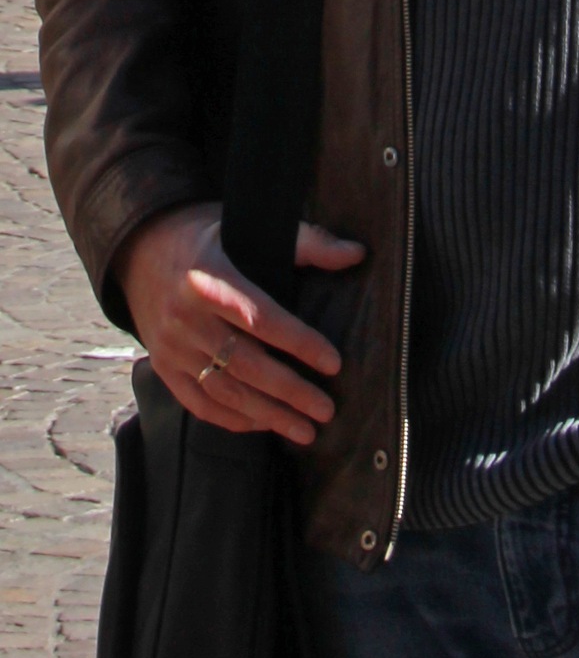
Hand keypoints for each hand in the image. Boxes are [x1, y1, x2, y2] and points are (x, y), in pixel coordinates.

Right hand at [115, 201, 364, 445]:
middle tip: (327, 410)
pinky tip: (265, 425)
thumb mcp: (248, 226)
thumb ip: (306, 242)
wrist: (142, 249)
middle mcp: (186, 317)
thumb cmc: (208, 237)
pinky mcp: (163, 366)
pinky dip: (233, 419)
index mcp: (210, 278)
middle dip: (291, 391)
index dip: (299, 342)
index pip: (261, 318)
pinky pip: (199, 403)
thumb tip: (356, 254)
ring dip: (268, 415)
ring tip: (306, 430)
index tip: (334, 363)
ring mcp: (171, 346)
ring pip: (224, 390)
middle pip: (245, 363)